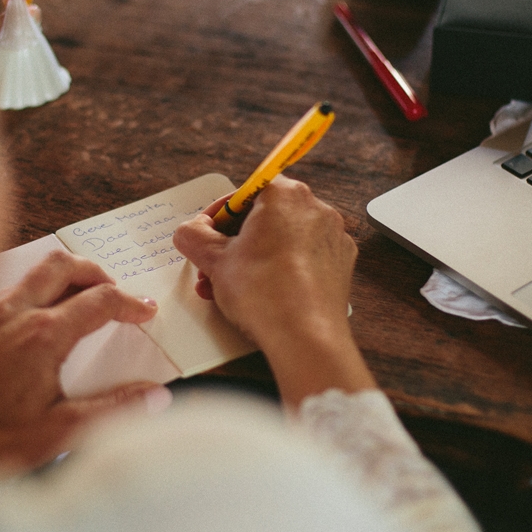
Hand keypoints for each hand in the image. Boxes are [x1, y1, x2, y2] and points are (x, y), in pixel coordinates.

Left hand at [0, 250, 163, 468]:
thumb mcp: (56, 434)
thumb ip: (110, 410)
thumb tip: (155, 397)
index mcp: (43, 336)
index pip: (100, 301)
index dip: (130, 303)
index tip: (144, 313)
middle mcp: (13, 313)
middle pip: (66, 265)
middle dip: (98, 272)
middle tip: (115, 293)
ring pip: (33, 272)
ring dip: (63, 278)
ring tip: (78, 299)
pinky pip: (6, 289)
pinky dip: (31, 293)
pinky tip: (33, 322)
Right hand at [173, 177, 374, 405]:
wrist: (305, 337)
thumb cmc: (263, 292)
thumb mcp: (213, 259)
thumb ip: (193, 236)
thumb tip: (190, 231)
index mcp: (284, 195)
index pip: (242, 195)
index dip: (216, 218)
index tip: (203, 236)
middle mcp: (315, 208)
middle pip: (263, 219)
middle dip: (233, 244)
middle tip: (212, 267)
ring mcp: (333, 237)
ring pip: (282, 241)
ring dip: (252, 261)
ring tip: (227, 289)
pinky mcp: (341, 264)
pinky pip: (303, 259)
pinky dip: (281, 271)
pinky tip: (263, 295)